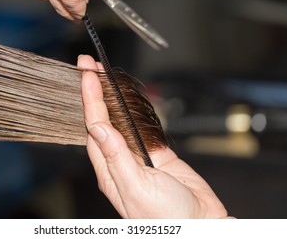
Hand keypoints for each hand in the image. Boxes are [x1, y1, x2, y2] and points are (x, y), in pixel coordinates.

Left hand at [78, 54, 229, 217]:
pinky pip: (143, 125)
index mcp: (109, 169)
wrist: (199, 225)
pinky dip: (135, 109)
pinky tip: (128, 97)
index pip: (94, 126)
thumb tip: (99, 129)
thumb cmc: (166, 217)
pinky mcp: (157, 152)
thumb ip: (118, 157)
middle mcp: (120, 160)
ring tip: (103, 74)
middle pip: (103, 118)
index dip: (90, 98)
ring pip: (121, 119)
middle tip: (88, 65)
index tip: (87, 75)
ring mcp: (138, 155)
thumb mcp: (137, 187)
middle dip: (94, 90)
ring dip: (112, 96)